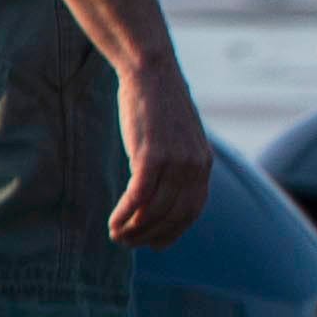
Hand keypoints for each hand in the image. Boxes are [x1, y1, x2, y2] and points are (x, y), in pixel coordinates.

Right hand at [108, 53, 213, 249]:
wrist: (152, 73)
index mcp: (204, 164)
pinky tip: (113, 223)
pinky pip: (139, 197)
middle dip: (149, 235)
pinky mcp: (151, 156)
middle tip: (127, 243)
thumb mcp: (179, 137)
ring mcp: (175, 162)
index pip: (192, 210)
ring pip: (154, 210)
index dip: (173, 232)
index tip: (156, 244)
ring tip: (116, 235)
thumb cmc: (159, 105)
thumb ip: (178, 163)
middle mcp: (194, 166)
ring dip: (133, 229)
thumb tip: (165, 190)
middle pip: (173, 216)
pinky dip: (125, 215)